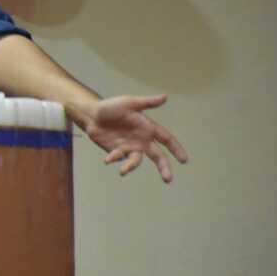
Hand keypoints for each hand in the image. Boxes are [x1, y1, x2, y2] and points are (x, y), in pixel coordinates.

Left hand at [66, 94, 188, 182]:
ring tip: (123, 171)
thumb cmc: (112, 107)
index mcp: (148, 128)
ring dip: (131, 166)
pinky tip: (107, 160)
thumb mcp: (130, 103)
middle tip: (168, 179)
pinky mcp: (117, 152)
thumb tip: (165, 97)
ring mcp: (130, 147)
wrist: (92, 115)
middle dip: (163, 167)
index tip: (184, 160)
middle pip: (157, 156)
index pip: (167, 139)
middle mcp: (142, 140)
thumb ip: (147, 102)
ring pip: (136, 161)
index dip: (176, 149)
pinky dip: (114, 159)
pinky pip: (119, 158)